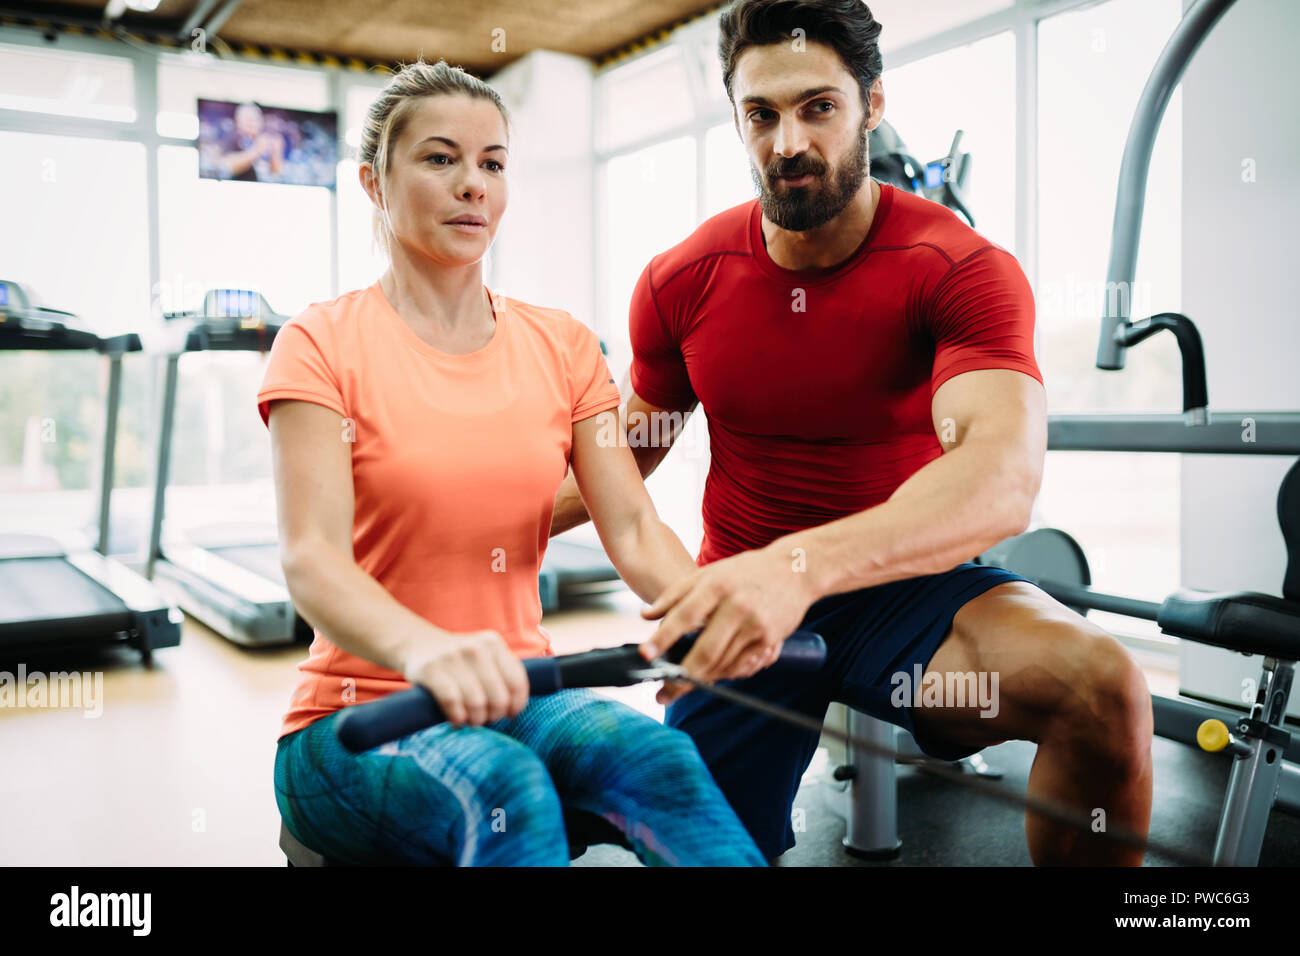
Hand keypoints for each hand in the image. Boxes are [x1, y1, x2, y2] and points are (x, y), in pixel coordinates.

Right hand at [402, 629, 528, 725]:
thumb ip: (502, 673)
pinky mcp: (431, 669)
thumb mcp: (484, 656)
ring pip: (477, 703)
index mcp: (493, 643)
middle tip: (486, 718)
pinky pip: (452, 702)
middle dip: (494, 715)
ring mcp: (452, 657)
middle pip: (499, 698)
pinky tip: (456, 720)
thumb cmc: (459, 660)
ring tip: (471, 721)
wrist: (418, 644)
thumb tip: (516, 708)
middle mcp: (475, 648)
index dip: (517, 705)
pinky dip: (457, 717)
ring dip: (475, 720)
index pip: (517, 682)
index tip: (510, 714)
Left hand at [639, 545, 817, 704]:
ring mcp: (756, 625)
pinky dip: (724, 675)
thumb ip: (675, 594)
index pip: (685, 615)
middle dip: (683, 676)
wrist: (795, 570)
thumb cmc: (746, 572)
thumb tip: (645, 615)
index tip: (646, 655)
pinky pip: (742, 667)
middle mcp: (737, 606)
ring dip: (702, 679)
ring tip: (683, 685)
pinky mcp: (770, 640)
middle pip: (706, 650)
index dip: (664, 637)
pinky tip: (712, 676)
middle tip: (663, 693)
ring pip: (723, 664)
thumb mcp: (709, 573)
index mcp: (717, 585)